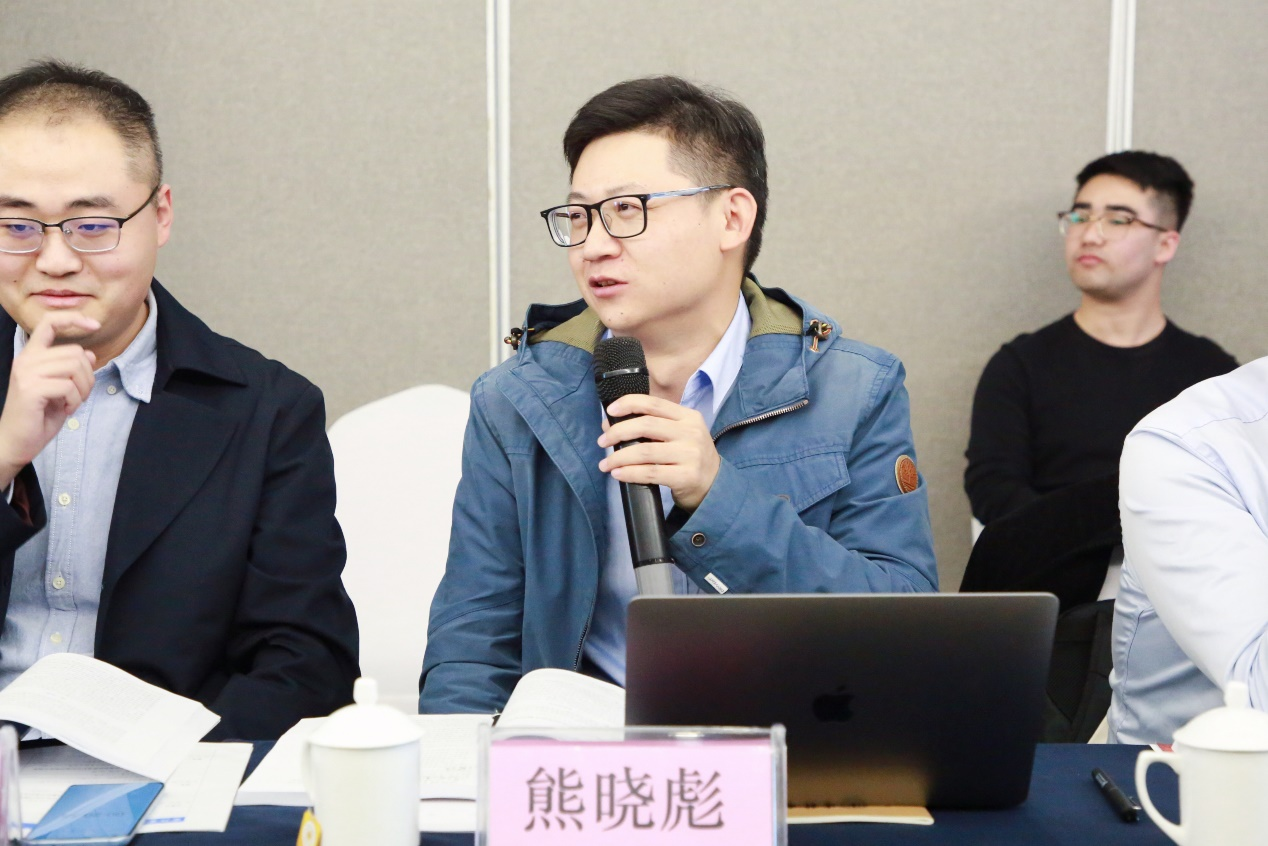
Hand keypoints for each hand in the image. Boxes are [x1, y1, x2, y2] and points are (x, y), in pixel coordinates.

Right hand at [0, 313, 98, 487]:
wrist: (17, 442)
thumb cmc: (39, 416)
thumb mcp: (62, 389)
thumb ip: (73, 370)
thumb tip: (90, 353)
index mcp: (32, 356)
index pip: (49, 323)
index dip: (73, 319)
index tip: (95, 325)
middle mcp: (26, 360)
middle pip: (75, 352)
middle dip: (88, 376)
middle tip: (79, 395)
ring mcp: (26, 373)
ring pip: (75, 366)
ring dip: (83, 388)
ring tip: (72, 402)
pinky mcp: (31, 388)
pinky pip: (69, 385)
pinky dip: (75, 400)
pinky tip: (66, 410)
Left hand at [597, 394, 720, 511]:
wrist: (714, 484)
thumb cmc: (689, 457)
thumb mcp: (680, 434)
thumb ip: (653, 426)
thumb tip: (611, 425)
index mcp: (688, 416)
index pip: (654, 404)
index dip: (629, 404)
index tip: (610, 411)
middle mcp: (691, 432)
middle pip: (646, 425)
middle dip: (618, 432)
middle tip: (602, 441)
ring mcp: (690, 454)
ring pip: (645, 451)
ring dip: (619, 457)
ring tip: (606, 464)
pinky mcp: (686, 476)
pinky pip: (650, 473)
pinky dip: (630, 473)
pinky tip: (618, 474)